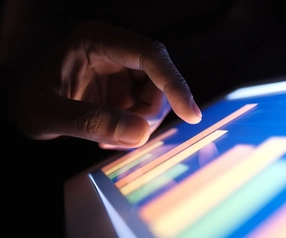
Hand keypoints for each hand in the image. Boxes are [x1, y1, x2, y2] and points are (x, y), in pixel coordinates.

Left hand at [8, 20, 201, 148]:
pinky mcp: (123, 87)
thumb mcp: (48, 113)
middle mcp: (115, 50)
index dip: (174, 84)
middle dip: (150, 113)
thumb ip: (90, 122)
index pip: (150, 56)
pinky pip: (145, 107)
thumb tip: (140, 135)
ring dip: (142, 123)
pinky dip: (135, 127)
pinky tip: (110, 136)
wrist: (23, 105)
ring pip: (156, 95)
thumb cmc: (28, 101)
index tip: (191, 115)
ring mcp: (121, 69)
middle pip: (158, 78)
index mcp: (98, 41)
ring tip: (110, 139)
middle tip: (127, 138)